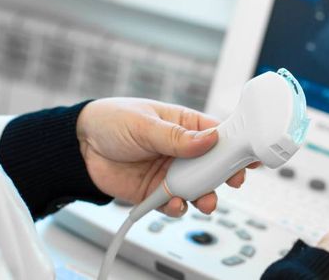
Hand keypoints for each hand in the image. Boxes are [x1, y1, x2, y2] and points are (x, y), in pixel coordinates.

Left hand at [76, 98, 257, 216]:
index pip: (218, 134)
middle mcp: (182, 150)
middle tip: (232, 181)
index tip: (249, 154)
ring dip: (205, 195)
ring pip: (198, 187)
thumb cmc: (112, 121)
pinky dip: (178, 207)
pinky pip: (175, 203)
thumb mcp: (145, 123)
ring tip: (205, 201)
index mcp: (184, 125)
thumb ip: (176, 136)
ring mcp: (170, 172)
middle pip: (213, 164)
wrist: (78, 147)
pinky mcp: (156, 191)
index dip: (235, 144)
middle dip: (225, 175)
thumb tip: (209, 139)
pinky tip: (174, 203)